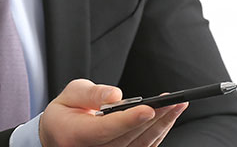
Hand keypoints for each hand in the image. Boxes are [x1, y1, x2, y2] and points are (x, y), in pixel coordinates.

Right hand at [38, 79, 186, 146]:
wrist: (60, 135)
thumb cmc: (66, 113)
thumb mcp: (70, 94)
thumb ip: (91, 94)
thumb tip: (115, 95)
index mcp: (74, 135)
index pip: (105, 130)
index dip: (128, 120)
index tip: (148, 108)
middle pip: (128, 138)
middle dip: (154, 118)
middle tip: (173, 101)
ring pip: (139, 145)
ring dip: (161, 126)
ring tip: (177, 106)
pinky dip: (157, 133)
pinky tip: (167, 118)